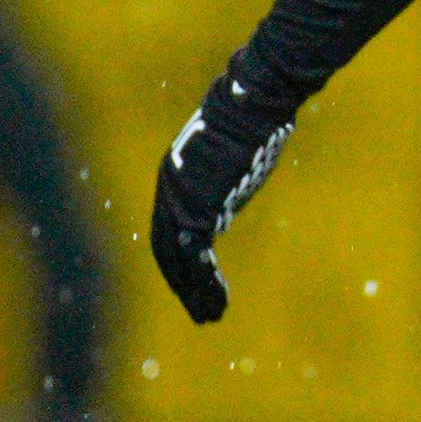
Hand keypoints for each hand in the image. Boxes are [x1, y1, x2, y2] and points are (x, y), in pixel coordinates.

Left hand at [148, 85, 293, 324]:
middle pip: (167, 252)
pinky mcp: (196, 209)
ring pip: (179, 262)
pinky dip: (206, 285)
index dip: (180, 263)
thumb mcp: (235, 146)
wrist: (252, 104)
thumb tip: (241, 167)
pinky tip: (218, 304)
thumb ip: (229, 170)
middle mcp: (170, 193)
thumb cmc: (252, 115)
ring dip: (194, 293)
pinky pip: (195, 259)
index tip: (197, 285)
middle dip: (183, 285)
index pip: (169, 231)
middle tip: (200, 312)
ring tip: (210, 318)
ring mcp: (179, 202)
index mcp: (175, 178)